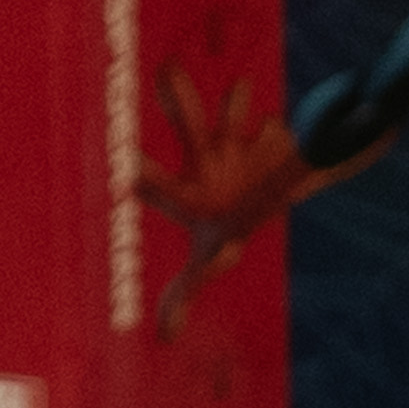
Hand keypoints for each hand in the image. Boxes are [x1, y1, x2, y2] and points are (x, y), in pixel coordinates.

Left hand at [139, 61, 318, 323]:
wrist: (272, 189)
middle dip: (179, 96)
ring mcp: (241, 143)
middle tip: (164, 69)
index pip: (161, 182)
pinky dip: (280, 133)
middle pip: (189, 123)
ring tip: (237, 85)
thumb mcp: (209, 259)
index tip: (126, 168)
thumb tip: (164, 338)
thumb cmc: (228, 224)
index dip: (145, 176)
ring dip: (235, 100)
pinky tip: (282, 131)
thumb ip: (185, 292)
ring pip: (233, 111)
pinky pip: (277, 130)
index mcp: (189, 188)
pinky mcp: (273, 139)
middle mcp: (208, 155)